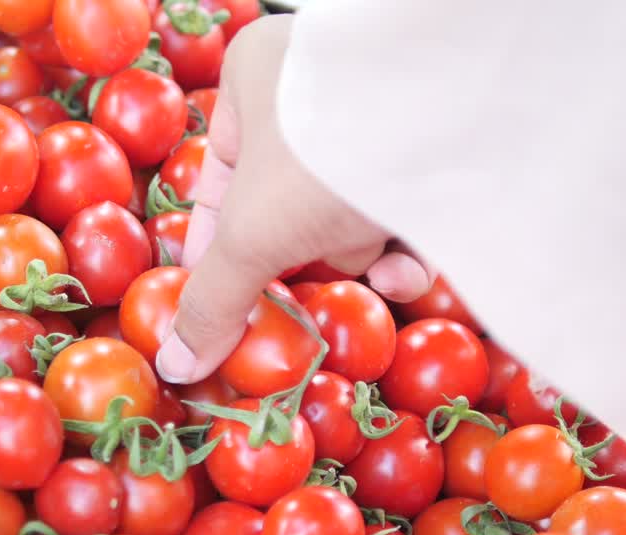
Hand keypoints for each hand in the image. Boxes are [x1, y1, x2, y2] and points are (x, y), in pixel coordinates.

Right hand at [155, 15, 433, 384]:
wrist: (447, 123)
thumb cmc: (321, 157)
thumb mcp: (249, 237)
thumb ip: (212, 302)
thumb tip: (179, 363)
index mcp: (252, 79)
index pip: (215, 184)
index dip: (214, 254)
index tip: (217, 310)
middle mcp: (311, 96)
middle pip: (285, 211)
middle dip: (300, 258)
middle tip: (296, 294)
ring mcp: (373, 125)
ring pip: (345, 220)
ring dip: (356, 257)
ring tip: (371, 261)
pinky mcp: (432, 158)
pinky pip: (402, 217)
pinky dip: (403, 257)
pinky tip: (402, 271)